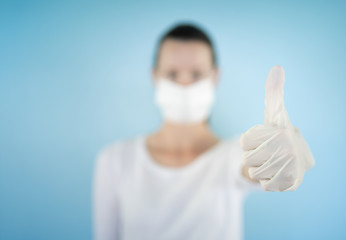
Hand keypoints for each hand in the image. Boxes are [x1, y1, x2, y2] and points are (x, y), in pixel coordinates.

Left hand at [240, 66, 314, 191]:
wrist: (297, 158)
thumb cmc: (280, 133)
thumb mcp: (275, 113)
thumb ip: (273, 92)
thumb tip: (277, 67)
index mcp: (280, 131)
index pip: (244, 142)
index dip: (249, 142)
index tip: (263, 139)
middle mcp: (287, 149)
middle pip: (247, 158)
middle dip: (253, 156)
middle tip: (267, 152)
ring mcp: (289, 167)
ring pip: (253, 173)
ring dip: (259, 169)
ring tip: (272, 162)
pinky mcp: (289, 184)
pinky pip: (263, 185)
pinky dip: (266, 181)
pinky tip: (276, 173)